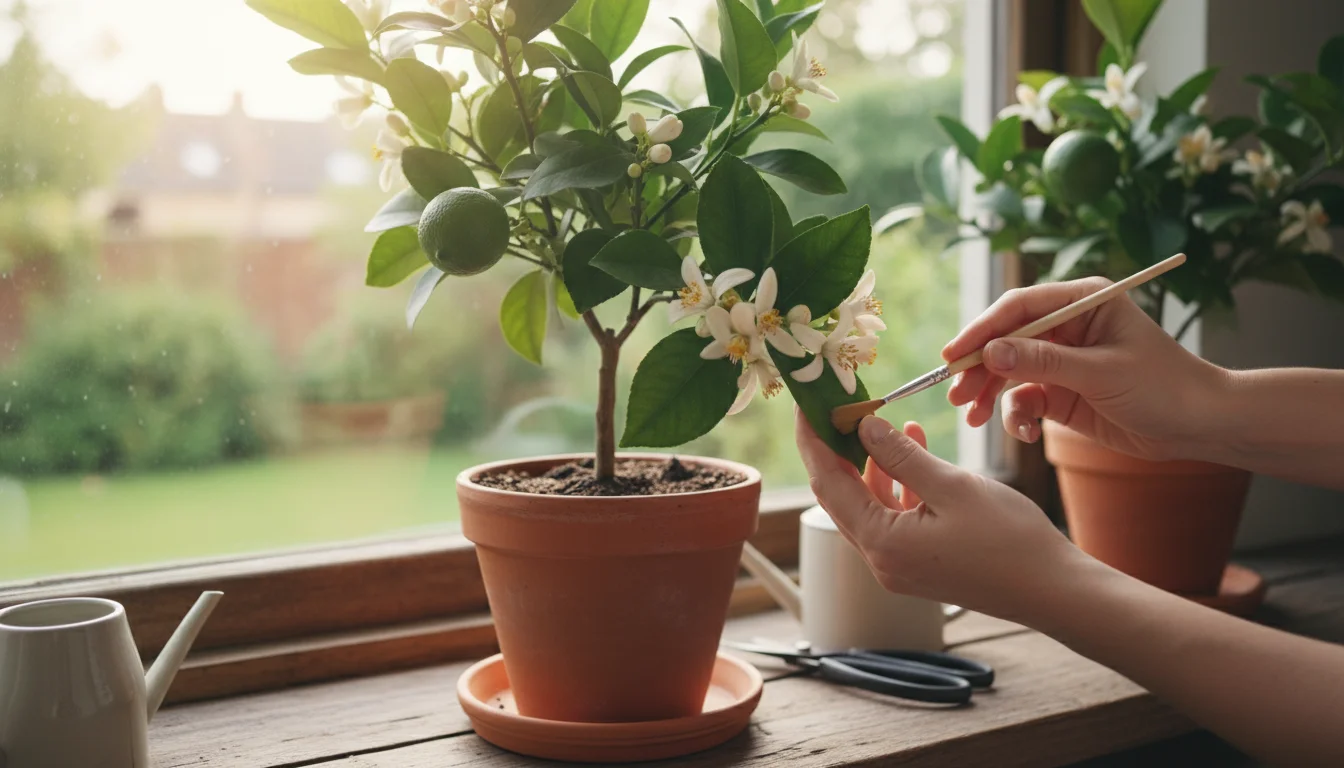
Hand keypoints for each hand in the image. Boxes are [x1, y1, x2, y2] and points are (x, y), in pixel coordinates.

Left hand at [796, 409, 1080, 620]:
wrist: (1054, 591)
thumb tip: (864, 427)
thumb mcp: (952, 486)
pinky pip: (894, 516)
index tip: (806, 407)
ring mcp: (899, 565)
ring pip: (870, 504)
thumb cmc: (1011, 542)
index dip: (813, 441)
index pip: (827, 483)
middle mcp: (881, 560)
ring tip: (885, 421)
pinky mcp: (918, 564)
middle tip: (839, 408)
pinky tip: (914, 448)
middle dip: (838, 449)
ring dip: (874, 463)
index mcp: (882, 544)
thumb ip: (901, 456)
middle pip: (841, 496)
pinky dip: (899, 483)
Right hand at [944, 277, 1227, 461]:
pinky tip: (1026, 433)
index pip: (1019, 308)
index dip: (983, 330)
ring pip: (1009, 372)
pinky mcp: (1062, 392)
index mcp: (1082, 302)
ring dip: (990, 395)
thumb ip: (1044, 362)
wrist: (1199, 426)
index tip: (954, 355)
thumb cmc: (1164, 387)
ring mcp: (1063, 360)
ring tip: (974, 419)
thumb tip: (990, 352)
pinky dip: (1017, 417)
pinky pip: (1024, 400)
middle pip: (1007, 340)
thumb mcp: (1101, 373)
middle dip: (980, 368)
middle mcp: (1068, 326)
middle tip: (957, 394)